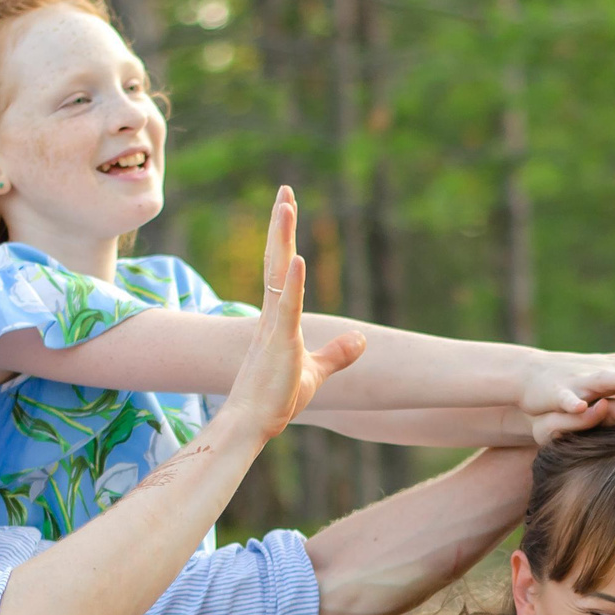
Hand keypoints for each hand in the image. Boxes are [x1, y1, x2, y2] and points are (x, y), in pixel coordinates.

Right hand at [226, 187, 367, 440]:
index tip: (287, 208)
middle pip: (275, 259)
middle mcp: (271, 315)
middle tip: (285, 190)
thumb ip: (338, 353)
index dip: (285, 238)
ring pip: (277, 273)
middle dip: (281, 224)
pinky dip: (294, 282)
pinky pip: (287, 306)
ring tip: (286, 204)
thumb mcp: (316, 372)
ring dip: (282, 238)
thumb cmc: (276, 399)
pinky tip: (299, 257)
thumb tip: (362, 339)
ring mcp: (273, 326)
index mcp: (277, 319)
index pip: (282, 269)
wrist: (252, 424)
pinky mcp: (279, 343)